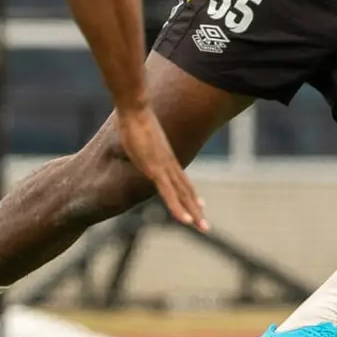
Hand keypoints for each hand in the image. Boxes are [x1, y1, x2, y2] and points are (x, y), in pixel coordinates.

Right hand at [114, 104, 208, 232]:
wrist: (135, 107)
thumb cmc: (132, 116)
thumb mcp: (136, 134)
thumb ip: (137, 142)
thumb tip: (131, 139)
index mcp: (165, 156)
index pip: (182, 179)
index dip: (191, 193)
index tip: (200, 205)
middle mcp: (169, 163)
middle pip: (186, 190)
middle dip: (196, 209)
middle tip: (205, 225)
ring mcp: (164, 167)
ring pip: (183, 195)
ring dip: (193, 213)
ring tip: (203, 228)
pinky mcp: (156, 169)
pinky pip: (169, 193)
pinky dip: (178, 208)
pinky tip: (185, 221)